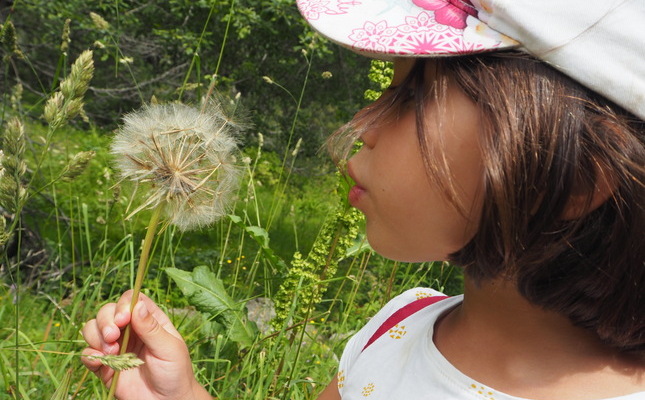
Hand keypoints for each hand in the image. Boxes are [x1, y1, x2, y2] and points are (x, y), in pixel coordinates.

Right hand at [81, 290, 211, 399]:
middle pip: (107, 311)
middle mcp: (130, 330)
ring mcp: (116, 346)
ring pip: (93, 328)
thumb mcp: (169, 348)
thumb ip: (152, 328)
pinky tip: (100, 361)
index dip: (123, 304)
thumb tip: (138, 305)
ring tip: (111, 351)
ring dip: (96, 336)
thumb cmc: (175, 372)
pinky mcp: (105, 365)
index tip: (123, 318)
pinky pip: (88, 354)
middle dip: (105, 321)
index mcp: (149, 320)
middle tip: (113, 336)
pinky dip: (89, 355)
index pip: (131, 300)